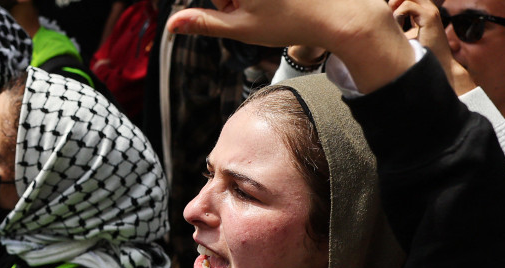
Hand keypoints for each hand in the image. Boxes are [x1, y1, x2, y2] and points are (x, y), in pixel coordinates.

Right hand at [166, 0, 414, 92]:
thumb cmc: (288, 23)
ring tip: (276, 3)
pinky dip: (268, 1)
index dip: (224, 3)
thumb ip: (202, 23)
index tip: (241, 10)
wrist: (335, 15)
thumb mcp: (240, 28)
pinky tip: (284, 2)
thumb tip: (170, 25)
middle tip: (261, 9)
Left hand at [389, 0, 476, 93]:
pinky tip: (398, 28)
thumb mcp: (407, 36)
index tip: (388, 15)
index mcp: (424, 12)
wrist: (438, 64)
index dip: (396, 2)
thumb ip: (398, 25)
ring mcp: (430, 11)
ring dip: (395, 8)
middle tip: (389, 14)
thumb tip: (383, 21)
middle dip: (395, 1)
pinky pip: (407, 6)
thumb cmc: (421, 53)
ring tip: (395, 23)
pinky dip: (398, 15)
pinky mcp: (430, 17)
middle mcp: (429, 8)